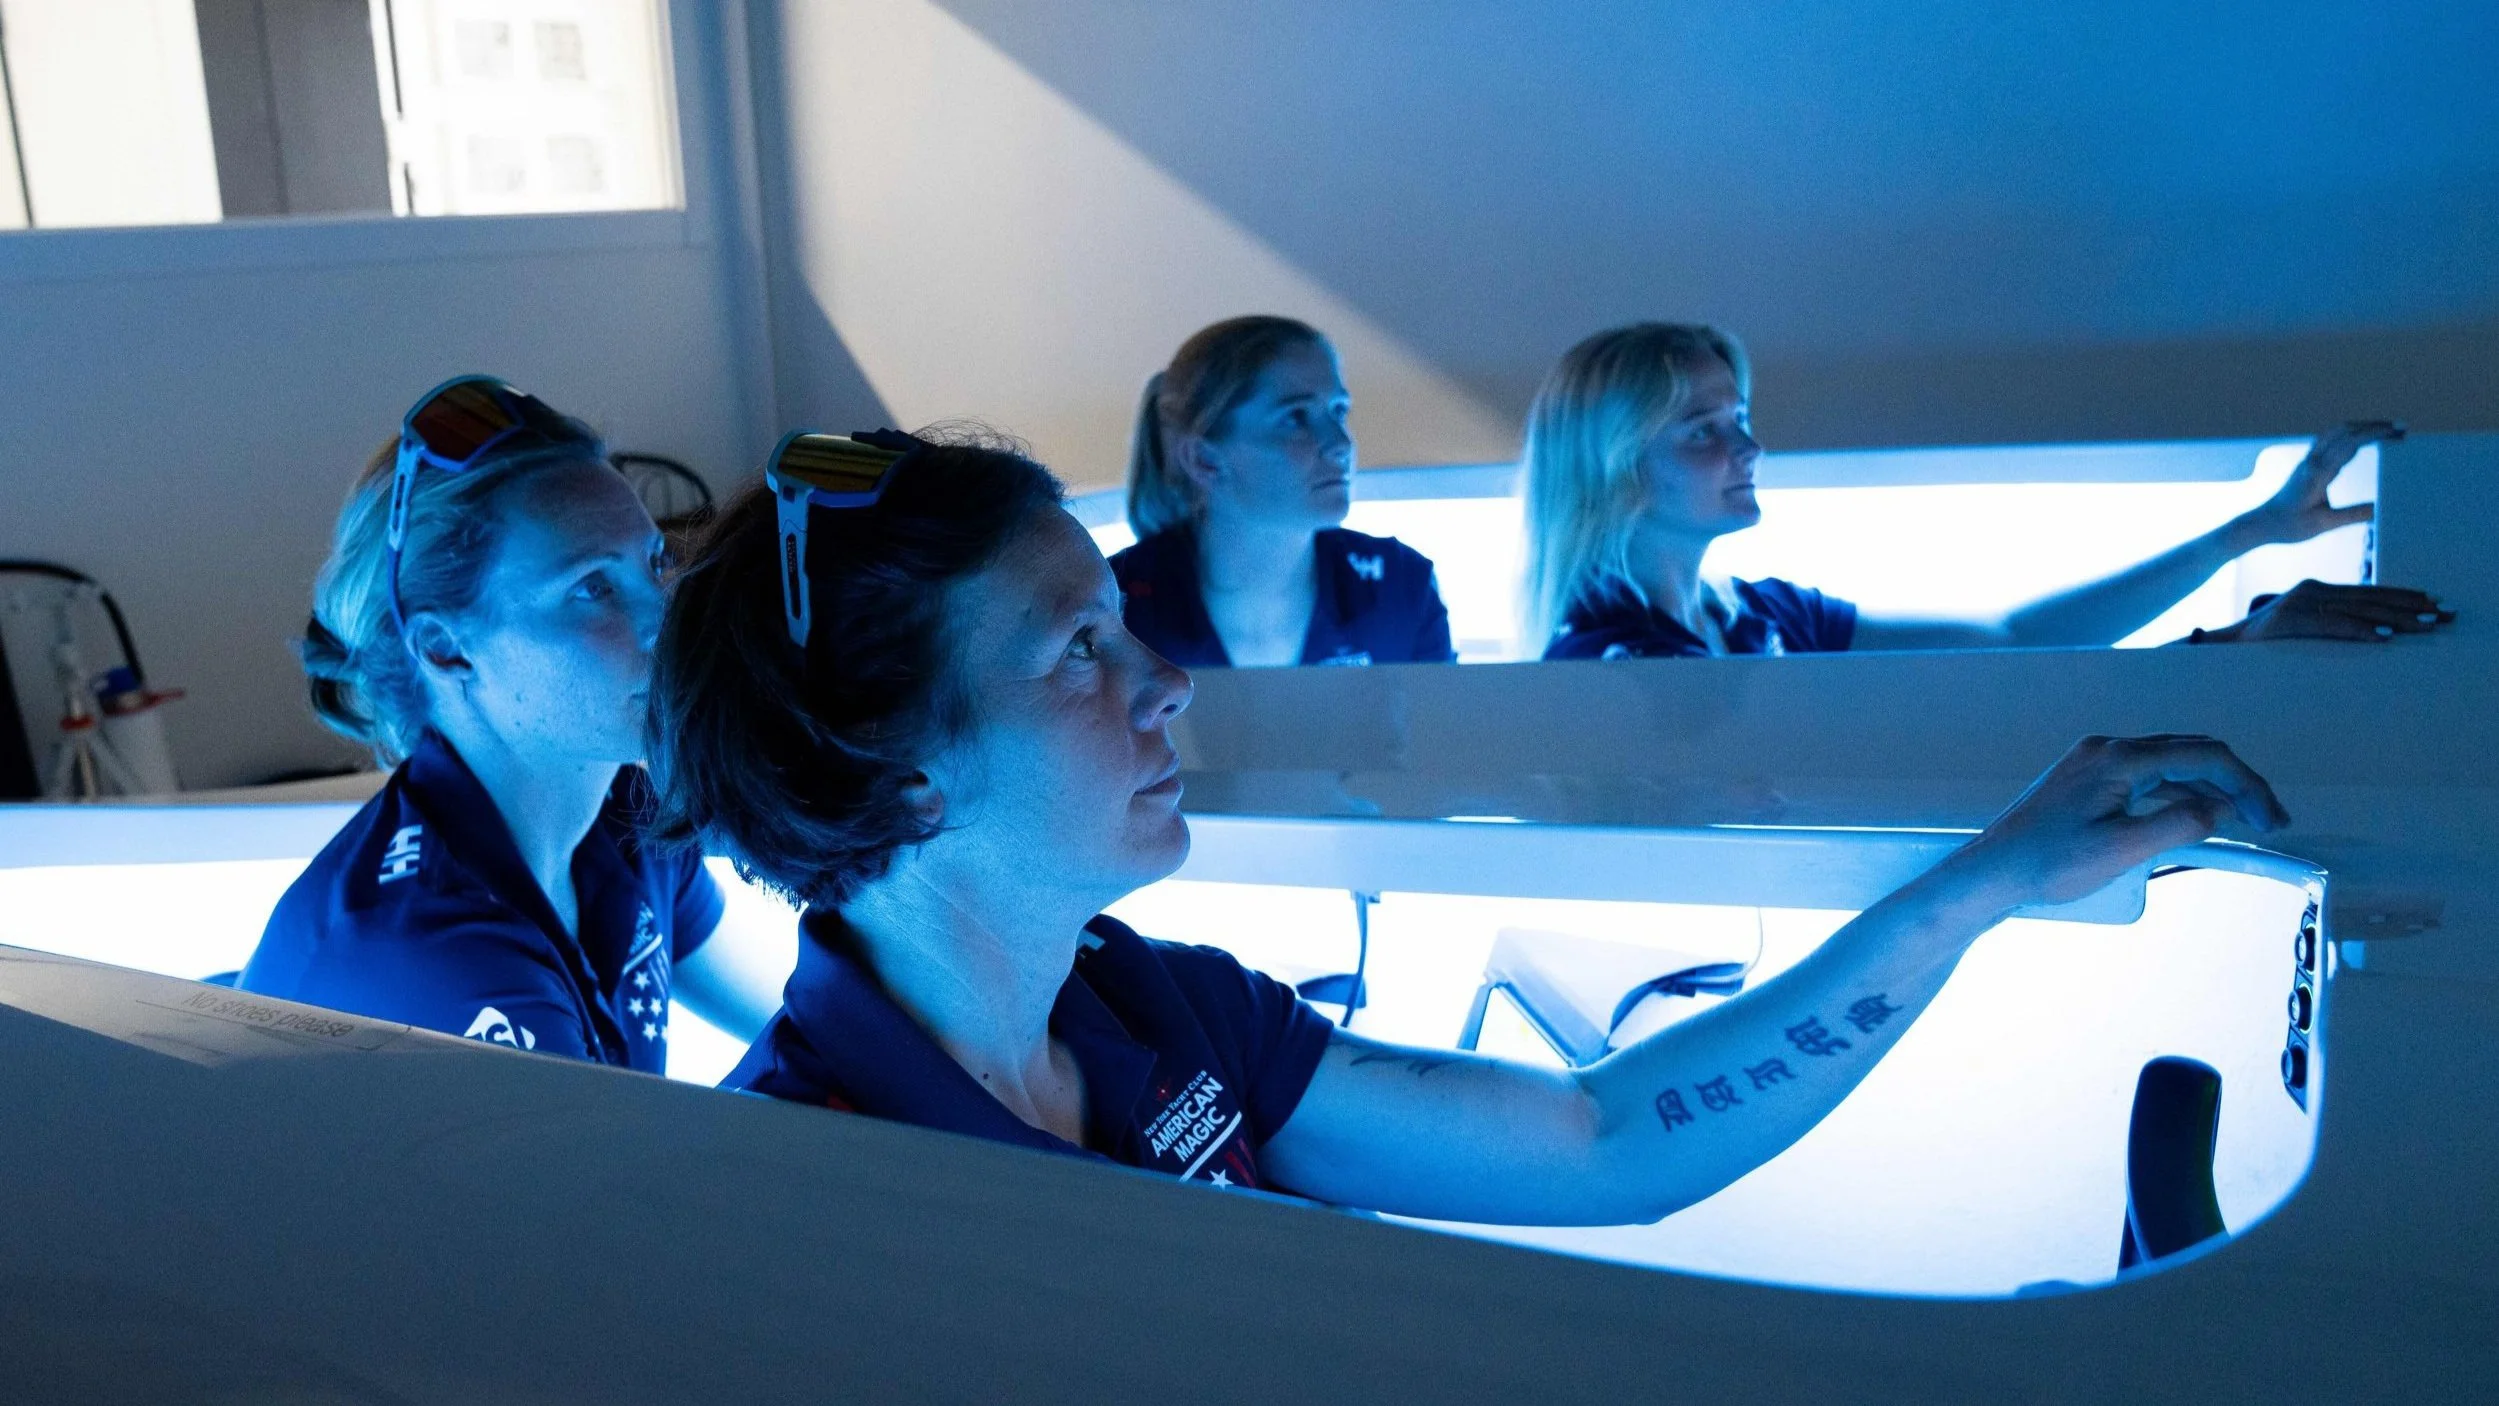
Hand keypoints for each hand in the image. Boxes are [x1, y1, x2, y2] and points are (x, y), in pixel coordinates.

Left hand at [1945, 735, 2288, 908]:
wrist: (1990, 872)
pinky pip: (2146, 778)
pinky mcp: (2086, 781)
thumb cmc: (2044, 864)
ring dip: (2208, 789)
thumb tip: (2220, 808)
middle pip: (2190, 753)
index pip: (2203, 756)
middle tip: (2268, 821)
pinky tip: (2194, 818)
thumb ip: (2178, 824)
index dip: (2247, 786)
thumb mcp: (2121, 850)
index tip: (2272, 819)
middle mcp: (2105, 750)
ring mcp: (2094, 763)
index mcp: (2116, 758)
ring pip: (2170, 764)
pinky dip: (2178, 794)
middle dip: (2235, 784)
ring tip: (2241, 822)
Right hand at [2195, 580, 2452, 643]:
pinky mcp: (2290, 619)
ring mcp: (2300, 603)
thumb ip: (2326, 624)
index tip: (2433, 605)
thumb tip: (2370, 630)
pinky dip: (2360, 631)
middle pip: (2371, 600)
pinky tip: (2384, 637)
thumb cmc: (2258, 645)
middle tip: (2445, 616)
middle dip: (2412, 608)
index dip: (2403, 598)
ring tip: (2427, 625)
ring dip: (2398, 619)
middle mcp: (2310, 592)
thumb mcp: (2298, 629)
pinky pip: (2332, 625)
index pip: (2368, 594)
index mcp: (2314, 592)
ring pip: (2359, 610)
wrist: (2215, 646)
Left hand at [2237, 420, 2402, 547]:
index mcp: (2318, 472)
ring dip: (2362, 426)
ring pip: (2336, 431)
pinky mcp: (2306, 463)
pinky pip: (2329, 438)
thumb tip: (2384, 508)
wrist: (2261, 523)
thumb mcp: (2324, 524)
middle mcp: (2312, 460)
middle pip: (2346, 430)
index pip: (2350, 442)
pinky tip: (2362, 438)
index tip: (2398, 433)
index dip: (2376, 434)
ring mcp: (2307, 459)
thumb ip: (2355, 515)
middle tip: (2402, 429)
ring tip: (2387, 430)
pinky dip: (2349, 432)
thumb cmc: (2289, 525)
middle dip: (2375, 427)